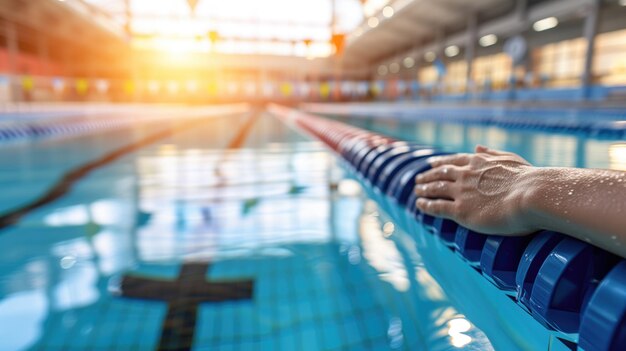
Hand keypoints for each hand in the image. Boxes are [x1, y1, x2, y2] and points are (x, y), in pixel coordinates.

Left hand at [414, 145, 535, 234]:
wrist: (531, 195)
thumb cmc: (528, 178)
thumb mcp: (510, 159)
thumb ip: (492, 153)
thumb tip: (477, 147)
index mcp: (478, 161)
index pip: (454, 161)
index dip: (441, 162)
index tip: (431, 164)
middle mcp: (465, 174)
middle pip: (440, 173)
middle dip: (428, 176)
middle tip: (419, 179)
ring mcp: (461, 192)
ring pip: (435, 189)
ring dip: (424, 189)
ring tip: (417, 191)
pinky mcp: (461, 211)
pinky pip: (437, 207)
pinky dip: (426, 205)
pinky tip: (419, 205)